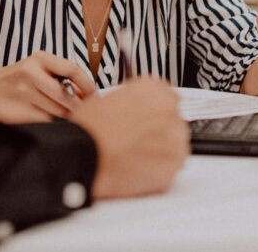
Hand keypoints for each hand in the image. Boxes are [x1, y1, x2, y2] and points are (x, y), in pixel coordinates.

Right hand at [0, 52, 96, 118]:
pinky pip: (44, 120)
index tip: (94, 96)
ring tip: (65, 115)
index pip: (72, 70)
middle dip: (77, 107)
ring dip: (65, 116)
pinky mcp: (17, 109)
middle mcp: (30, 72)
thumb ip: (61, 77)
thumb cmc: (20, 78)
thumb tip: (87, 96)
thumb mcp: (39, 68)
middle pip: (65, 96)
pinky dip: (51, 122)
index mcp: (40, 58)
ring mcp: (22, 91)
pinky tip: (50, 119)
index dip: (87, 85)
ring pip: (56, 111)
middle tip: (84, 113)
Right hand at [68, 77, 187, 198]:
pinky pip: (172, 166)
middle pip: (172, 121)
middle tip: (135, 140)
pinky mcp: (174, 164)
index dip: (152, 111)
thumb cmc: (89, 129)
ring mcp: (174, 138)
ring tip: (134, 156)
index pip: (166, 97)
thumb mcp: (108, 99)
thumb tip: (135, 110)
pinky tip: (138, 168)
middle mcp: (168, 109)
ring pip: (175, 144)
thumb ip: (132, 102)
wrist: (82, 154)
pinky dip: (159, 169)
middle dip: (158, 131)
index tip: (145, 119)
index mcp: (153, 89)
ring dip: (160, 150)